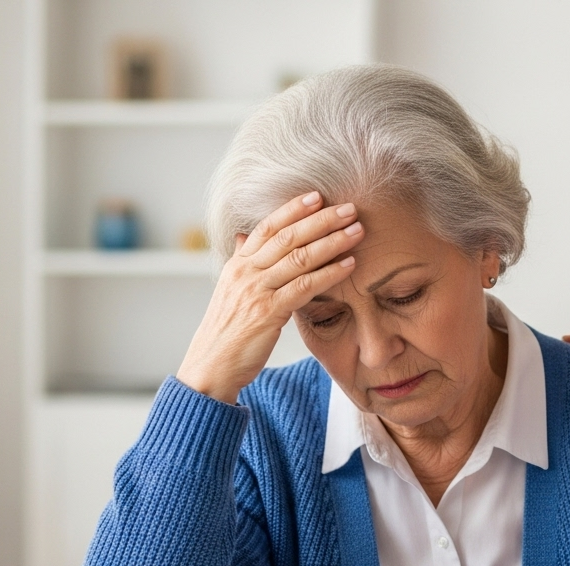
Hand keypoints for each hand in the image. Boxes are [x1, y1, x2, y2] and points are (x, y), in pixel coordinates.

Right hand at [176, 191, 361, 403]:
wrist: (211, 365)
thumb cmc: (227, 331)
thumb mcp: (231, 291)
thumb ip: (242, 263)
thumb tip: (243, 237)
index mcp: (238, 264)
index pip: (267, 227)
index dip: (292, 209)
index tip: (317, 196)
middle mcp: (245, 272)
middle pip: (288, 236)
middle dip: (321, 219)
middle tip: (349, 208)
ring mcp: (256, 290)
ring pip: (299, 257)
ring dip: (332, 242)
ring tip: (357, 230)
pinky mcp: (268, 312)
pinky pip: (305, 286)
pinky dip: (330, 273)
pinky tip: (350, 264)